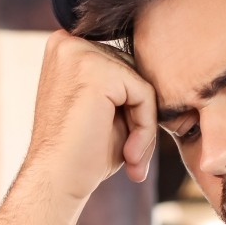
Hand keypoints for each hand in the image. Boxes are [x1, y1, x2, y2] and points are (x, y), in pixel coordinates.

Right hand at [21, 30, 157, 203]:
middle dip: (139, 115)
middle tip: (132, 156)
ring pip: (141, 83)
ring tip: (131, 159)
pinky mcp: (96, 71)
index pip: (121, 65)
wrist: (56, 183)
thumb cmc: (79, 152)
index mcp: (65, 46)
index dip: (130, 106)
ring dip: (143, 125)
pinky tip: (129, 155)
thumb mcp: (103, 107)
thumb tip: (169, 67)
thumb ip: (123, 82)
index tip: (129, 144)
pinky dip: (145, 129)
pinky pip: (144, 94)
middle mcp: (68, 42)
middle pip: (133, 71)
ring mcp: (80, 52)